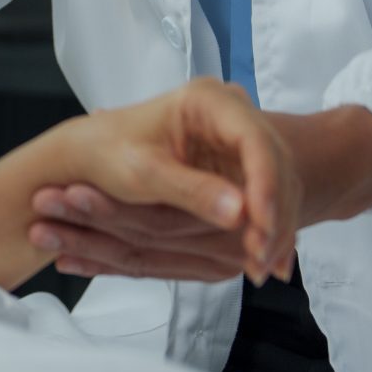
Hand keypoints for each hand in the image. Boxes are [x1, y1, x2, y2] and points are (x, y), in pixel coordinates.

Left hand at [29, 80, 299, 285]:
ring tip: (261, 269)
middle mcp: (234, 115)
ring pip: (280, 185)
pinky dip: (269, 231)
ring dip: (276, 229)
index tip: (261, 227)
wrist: (92, 151)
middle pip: (276, 165)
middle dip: (274, 215)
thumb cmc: (107, 153)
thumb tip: (241, 215)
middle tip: (261, 261)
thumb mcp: (142, 173)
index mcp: (209, 101)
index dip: (265, 185)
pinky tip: (269, 263)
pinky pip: (269, 200)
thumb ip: (190, 190)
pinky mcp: (241, 168)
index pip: (254, 140)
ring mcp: (240, 141)